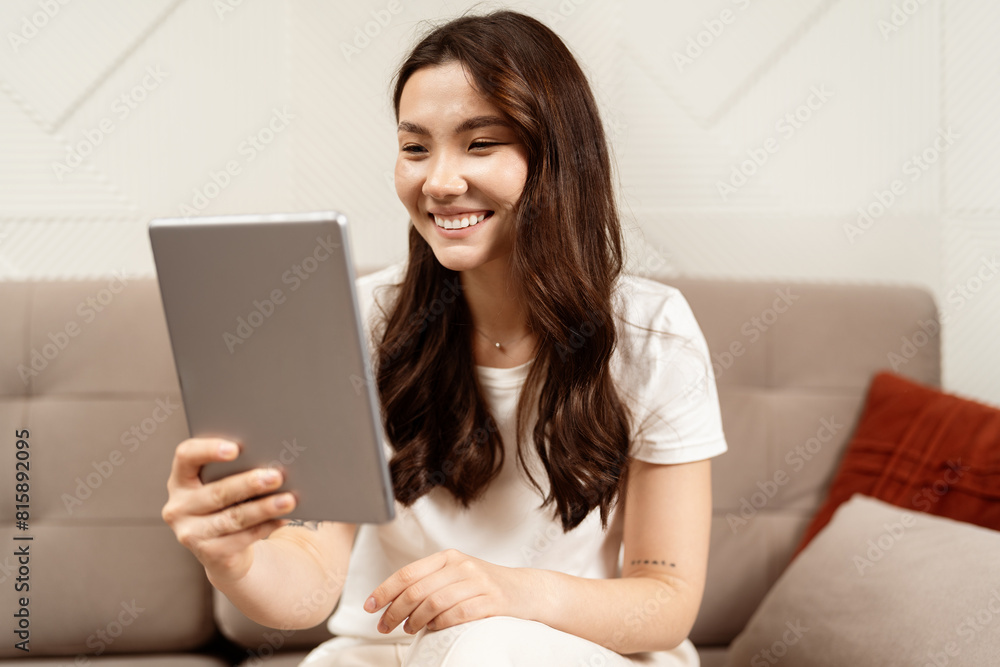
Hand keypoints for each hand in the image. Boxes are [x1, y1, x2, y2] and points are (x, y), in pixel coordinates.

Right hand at [161, 437, 295, 584]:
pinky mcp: (209, 554)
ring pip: (233, 517)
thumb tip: (272, 463)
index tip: (236, 449)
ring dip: (264, 508)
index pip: (186, 456)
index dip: (208, 450)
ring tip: (289, 500)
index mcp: (181, 480)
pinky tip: (283, 518)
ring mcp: (191, 533)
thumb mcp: (224, 485)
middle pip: (217, 492)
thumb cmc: (228, 505)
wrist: (224, 551)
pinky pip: (242, 538)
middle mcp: (179, 507)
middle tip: (276, 476)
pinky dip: (267, 526)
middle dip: (249, 484)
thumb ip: (237, 471)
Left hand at [365, 549, 531, 634]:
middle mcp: (462, 566)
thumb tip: (391, 600)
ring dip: (415, 620)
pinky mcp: (491, 601)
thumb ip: (429, 582)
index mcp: (448, 557)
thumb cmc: (484, 585)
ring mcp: (478, 582)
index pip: (408, 573)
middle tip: (384, 626)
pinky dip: (440, 624)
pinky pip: (457, 614)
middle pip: (417, 590)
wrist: (525, 590)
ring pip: (434, 603)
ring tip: (408, 629)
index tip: (370, 606)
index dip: (385, 591)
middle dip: (395, 611)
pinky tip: (433, 629)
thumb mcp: (456, 575)